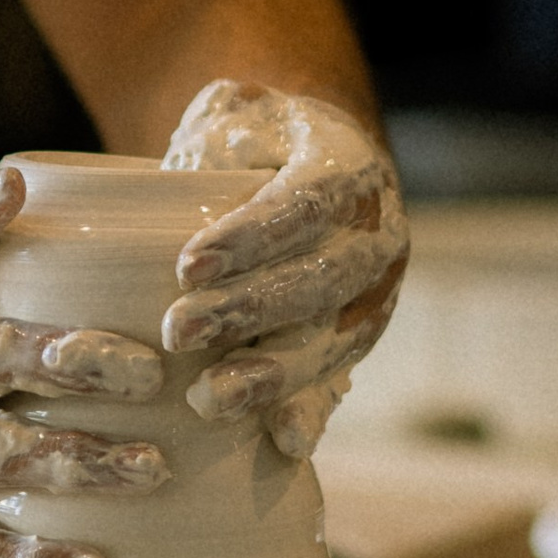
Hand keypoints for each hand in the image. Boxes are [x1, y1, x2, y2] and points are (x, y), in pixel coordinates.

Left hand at [159, 79, 407, 459]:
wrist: (304, 165)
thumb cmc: (252, 141)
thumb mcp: (235, 115)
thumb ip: (216, 139)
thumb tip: (189, 179)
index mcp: (352, 168)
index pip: (308, 203)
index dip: (252, 238)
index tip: (186, 266)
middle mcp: (380, 234)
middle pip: (323, 279)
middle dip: (249, 311)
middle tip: (178, 332)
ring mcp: (376, 294)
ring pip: (336, 339)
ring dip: (272, 373)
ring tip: (206, 399)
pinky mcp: (356, 339)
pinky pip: (342, 380)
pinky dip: (313, 412)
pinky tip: (282, 442)